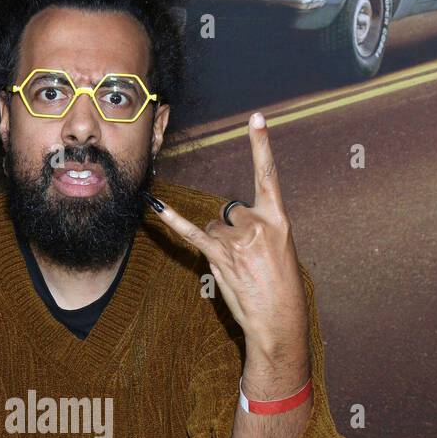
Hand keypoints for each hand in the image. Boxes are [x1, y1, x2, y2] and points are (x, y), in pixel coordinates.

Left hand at [147, 112, 307, 355]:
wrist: (279, 319)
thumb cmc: (281, 289)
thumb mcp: (281, 251)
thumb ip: (259, 231)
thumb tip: (230, 227)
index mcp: (278, 219)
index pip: (268, 176)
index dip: (261, 146)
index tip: (256, 118)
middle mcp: (258, 223)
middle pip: (229, 211)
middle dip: (230, 231)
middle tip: (245, 259)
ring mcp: (238, 240)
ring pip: (213, 227)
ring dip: (217, 245)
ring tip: (236, 269)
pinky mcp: (220, 256)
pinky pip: (191, 234)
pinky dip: (172, 221)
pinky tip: (155, 208)